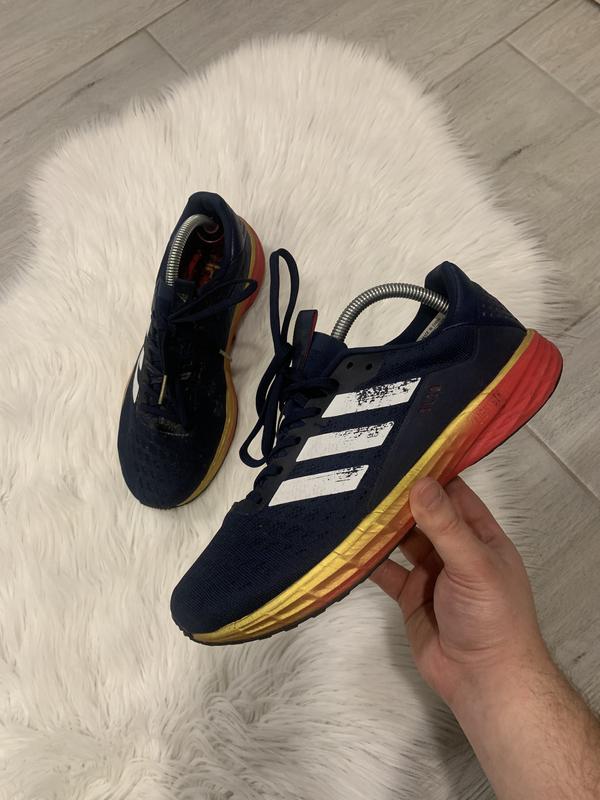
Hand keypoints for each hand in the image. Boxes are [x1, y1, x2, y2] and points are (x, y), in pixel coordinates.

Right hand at [371, 476, 548, 706]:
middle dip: (398, 497)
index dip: (430, 473)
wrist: (484, 680)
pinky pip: (385, 571)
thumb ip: (445, 526)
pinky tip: (349, 545)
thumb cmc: (494, 618)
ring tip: (352, 502)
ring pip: (401, 541)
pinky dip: (368, 560)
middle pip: (423, 515)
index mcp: (480, 536)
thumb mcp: (474, 564)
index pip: (454, 494)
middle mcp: (454, 550)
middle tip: (364, 473)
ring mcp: (430, 573)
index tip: (400, 452)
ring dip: (381, 527)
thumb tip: (421, 484)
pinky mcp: (409, 596)